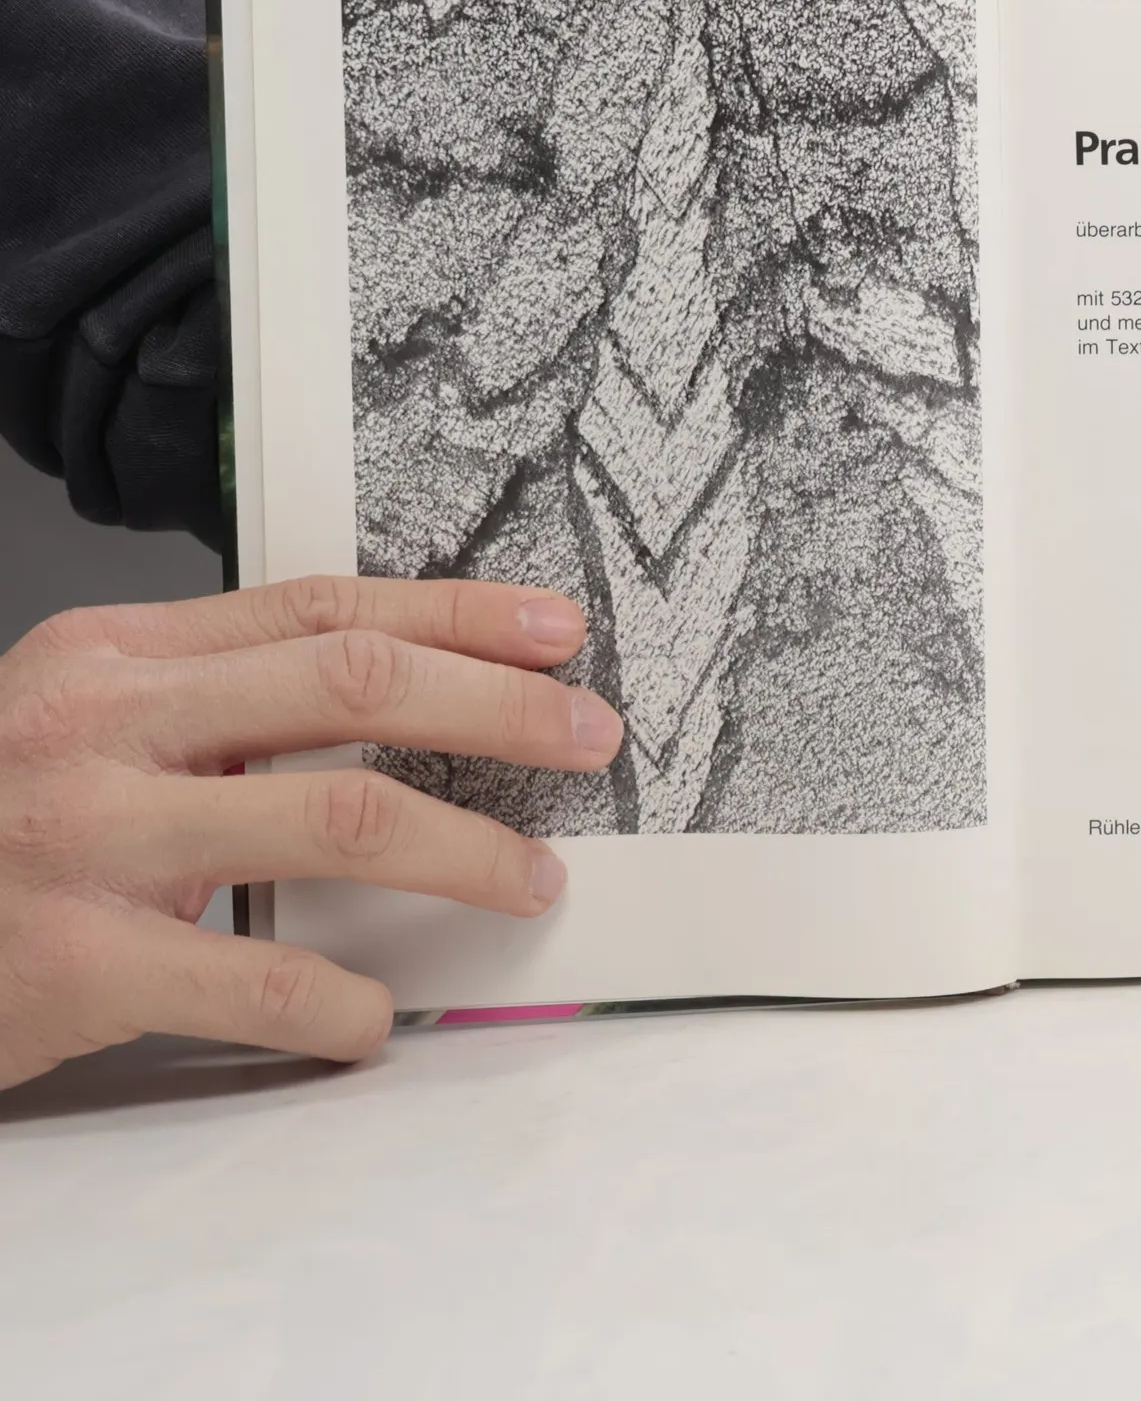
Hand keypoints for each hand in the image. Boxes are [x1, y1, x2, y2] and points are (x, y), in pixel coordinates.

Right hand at [0, 576, 620, 1089]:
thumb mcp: (82, 721)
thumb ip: (217, 698)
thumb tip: (398, 693)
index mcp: (118, 656)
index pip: (325, 608)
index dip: (456, 613)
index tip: (553, 632)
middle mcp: (106, 727)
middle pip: (353, 686)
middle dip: (496, 708)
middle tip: (587, 735)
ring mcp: (88, 841)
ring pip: (338, 820)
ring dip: (464, 850)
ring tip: (531, 876)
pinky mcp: (72, 963)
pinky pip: (254, 980)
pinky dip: (343, 1002)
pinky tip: (378, 1014)